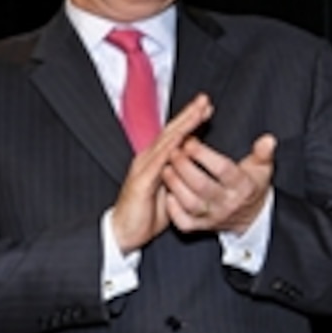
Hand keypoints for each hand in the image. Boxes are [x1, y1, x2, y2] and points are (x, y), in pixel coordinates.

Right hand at [111, 94, 213, 251]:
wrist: (124, 232)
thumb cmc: (148, 213)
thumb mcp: (172, 189)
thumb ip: (182, 174)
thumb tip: (197, 165)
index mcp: (156, 160)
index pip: (175, 135)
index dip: (190, 120)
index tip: (207, 107)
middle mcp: (148, 159)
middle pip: (171, 131)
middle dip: (189, 114)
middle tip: (205, 100)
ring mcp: (144, 168)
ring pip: (166, 141)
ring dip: (183, 125)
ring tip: (197, 111)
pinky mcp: (142, 181)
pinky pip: (159, 162)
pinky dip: (171, 149)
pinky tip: (182, 138)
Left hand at [163, 132, 277, 234]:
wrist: (252, 216)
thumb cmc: (253, 185)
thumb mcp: (262, 167)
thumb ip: (263, 152)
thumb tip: (268, 139)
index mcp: (243, 186)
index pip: (222, 170)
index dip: (204, 155)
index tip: (190, 141)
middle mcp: (228, 203)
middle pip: (202, 186)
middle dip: (184, 167)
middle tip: (173, 151)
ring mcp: (213, 217)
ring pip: (190, 203)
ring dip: (175, 184)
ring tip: (166, 167)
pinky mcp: (202, 227)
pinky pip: (184, 223)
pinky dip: (173, 209)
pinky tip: (167, 192)